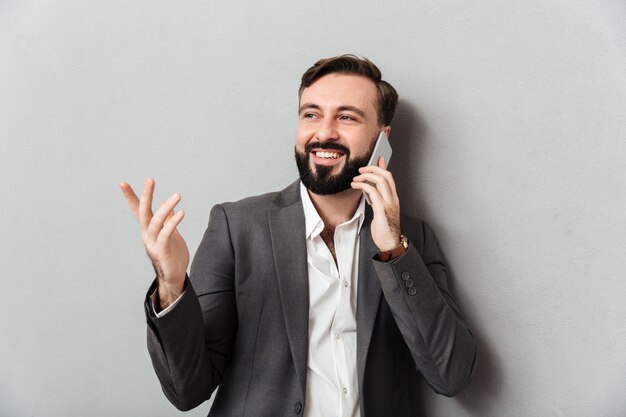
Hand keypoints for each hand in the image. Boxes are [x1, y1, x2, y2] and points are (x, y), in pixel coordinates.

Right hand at [119, 178, 188, 308]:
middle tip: (149, 180)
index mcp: (148, 229)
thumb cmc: (172, 254)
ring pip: (156, 221)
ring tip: (177, 195)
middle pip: (144, 212)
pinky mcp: (162, 250)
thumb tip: (166, 204)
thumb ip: (167, 220)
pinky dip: (173, 223)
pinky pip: (166, 234)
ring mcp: (153, 243)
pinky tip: (181, 213)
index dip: (131, 197)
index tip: (122, 183)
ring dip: (166, 207)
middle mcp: (147, 234)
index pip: (138, 210)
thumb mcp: (170, 234)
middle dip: (146, 195)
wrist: (174, 276)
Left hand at [351, 157, 401, 251]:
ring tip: (356, 179)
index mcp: (394, 198)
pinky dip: (363, 186)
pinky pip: (373, 192)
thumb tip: (369, 189)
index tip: (378, 158)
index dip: (383, 166)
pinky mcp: (382, 209)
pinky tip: (355, 186)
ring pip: (380, 181)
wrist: (390, 243)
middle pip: (386, 175)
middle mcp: (393, 198)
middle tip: (361, 170)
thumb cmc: (385, 228)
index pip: (390, 177)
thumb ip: (377, 199)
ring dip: (366, 176)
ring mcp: (388, 203)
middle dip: (373, 168)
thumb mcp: (381, 210)